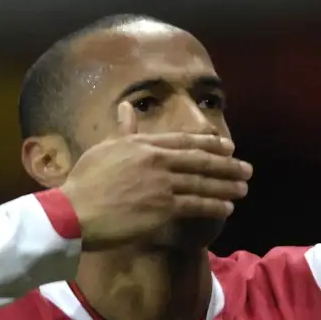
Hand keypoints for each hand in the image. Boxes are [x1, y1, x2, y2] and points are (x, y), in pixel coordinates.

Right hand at [60, 102, 252, 248]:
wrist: (74, 211)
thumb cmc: (84, 182)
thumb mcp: (104, 149)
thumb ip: (123, 130)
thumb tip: (126, 108)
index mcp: (142, 144)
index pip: (183, 140)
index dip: (209, 143)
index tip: (227, 146)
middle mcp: (156, 159)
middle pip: (200, 160)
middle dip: (227, 164)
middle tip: (246, 168)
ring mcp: (161, 183)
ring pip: (202, 182)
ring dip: (226, 185)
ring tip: (243, 187)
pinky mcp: (162, 206)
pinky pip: (196, 204)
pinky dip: (214, 205)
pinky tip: (228, 207)